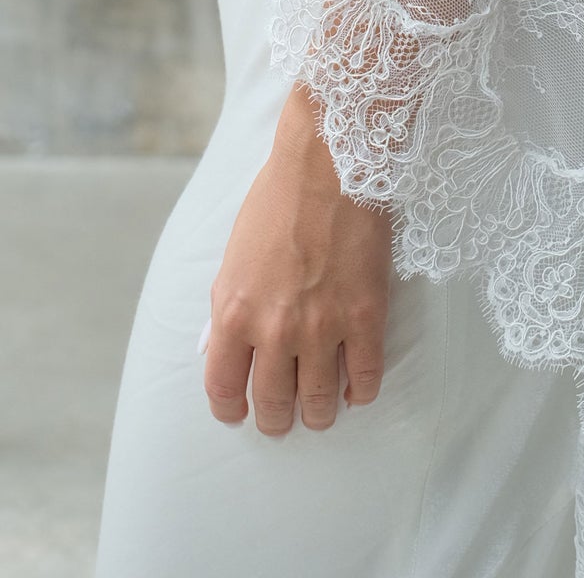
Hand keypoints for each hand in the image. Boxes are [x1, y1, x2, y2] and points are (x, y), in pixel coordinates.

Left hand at [202, 80, 393, 433]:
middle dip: (276, 420)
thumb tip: (217, 350)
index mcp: (234, 313)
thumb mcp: (233, 255)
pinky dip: (361, 392)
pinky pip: (367, 378)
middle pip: (274, 405)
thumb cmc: (276, 199)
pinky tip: (357, 389)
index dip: (230, 410)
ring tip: (321, 410)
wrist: (328, 163)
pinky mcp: (367, 316)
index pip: (224, 389)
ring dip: (320, 414)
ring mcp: (324, 326)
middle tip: (283, 418)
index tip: (239, 413)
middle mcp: (276, 330)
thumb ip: (226, 308)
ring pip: (321, 402)